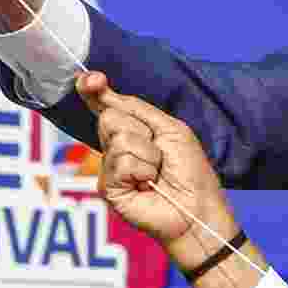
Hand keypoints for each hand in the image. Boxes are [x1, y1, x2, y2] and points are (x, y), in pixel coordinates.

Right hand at [78, 72, 233, 263]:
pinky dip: (142, 170)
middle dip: (140, 131)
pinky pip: (119, 162)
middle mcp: (116, 147)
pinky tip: (147, 184)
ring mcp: (110, 168)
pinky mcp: (108, 188)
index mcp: (131, 130)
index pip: (105, 105)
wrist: (196, 206)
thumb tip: (104, 92)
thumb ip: (137, 108)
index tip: (90, 80)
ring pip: (117, 139)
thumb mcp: (170, 129)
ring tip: (156, 173)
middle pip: (110, 117)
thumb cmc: (189, 170)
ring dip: (147, 154)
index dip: (92, 90)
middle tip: (158, 154)